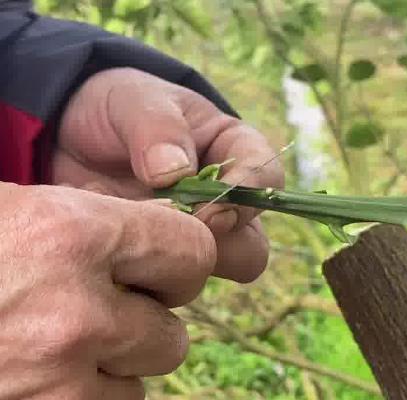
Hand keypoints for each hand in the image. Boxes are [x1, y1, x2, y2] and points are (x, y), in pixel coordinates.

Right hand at [0, 183, 216, 398]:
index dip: (185, 257)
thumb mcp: (35, 207)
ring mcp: (59, 375)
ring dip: (127, 356)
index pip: (197, 253)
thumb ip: (111, 221)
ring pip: (146, 376)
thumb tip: (176, 225)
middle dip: (153, 317)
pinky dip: (95, 387)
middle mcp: (77, 312)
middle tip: (113, 301)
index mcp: (77, 236)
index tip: (165, 262)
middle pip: (176, 333)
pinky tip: (56, 362)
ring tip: (75, 331)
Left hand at [53, 67, 283, 282]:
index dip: (247, 198)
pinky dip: (135, 268)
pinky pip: (163, 282)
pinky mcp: (159, 259)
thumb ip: (160, 129)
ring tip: (124, 229)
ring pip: (211, 272)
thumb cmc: (119, 108)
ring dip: (175, 262)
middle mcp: (223, 204)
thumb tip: (175, 175)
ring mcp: (192, 237)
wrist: (70, 133)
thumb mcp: (136, 101)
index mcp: (234, 153)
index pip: (268, 181)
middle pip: (251, 247)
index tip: (211, 208)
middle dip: (217, 247)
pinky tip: (101, 237)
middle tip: (171, 232)